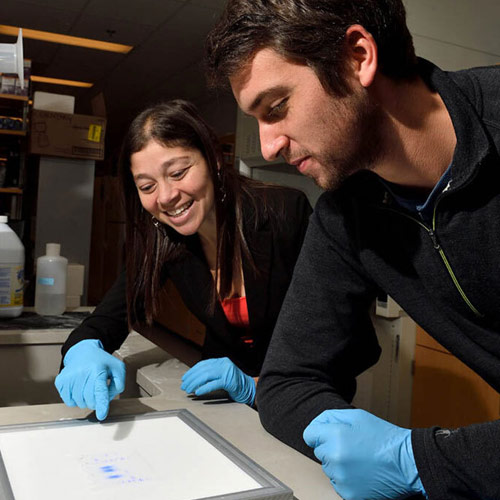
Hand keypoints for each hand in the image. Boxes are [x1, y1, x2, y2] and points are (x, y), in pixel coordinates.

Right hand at [54, 339, 125, 420]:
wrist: (83, 351)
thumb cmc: (103, 362)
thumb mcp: (117, 368)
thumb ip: (119, 384)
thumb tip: (107, 399)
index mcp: (98, 369)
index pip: (100, 390)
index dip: (101, 404)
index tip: (102, 415)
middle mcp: (82, 372)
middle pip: (90, 400)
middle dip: (96, 401)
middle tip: (97, 392)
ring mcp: (70, 377)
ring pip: (79, 402)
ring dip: (86, 400)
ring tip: (88, 387)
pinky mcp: (61, 381)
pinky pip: (69, 401)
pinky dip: (75, 399)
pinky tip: (79, 388)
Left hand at [180, 357, 255, 404]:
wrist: (250, 389)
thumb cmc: (235, 384)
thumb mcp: (222, 375)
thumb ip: (212, 374)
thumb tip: (195, 379)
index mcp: (221, 361)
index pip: (203, 364)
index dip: (192, 371)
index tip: (185, 378)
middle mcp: (224, 364)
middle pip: (203, 370)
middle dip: (191, 378)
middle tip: (184, 386)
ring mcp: (227, 371)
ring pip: (206, 376)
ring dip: (195, 383)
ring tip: (189, 390)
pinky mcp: (229, 381)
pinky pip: (213, 384)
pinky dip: (204, 388)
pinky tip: (198, 392)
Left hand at [303, 409, 425, 499]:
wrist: (407, 463)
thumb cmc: (384, 438)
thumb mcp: (357, 416)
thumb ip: (331, 417)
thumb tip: (316, 425)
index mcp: (335, 436)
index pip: (309, 434)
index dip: (319, 432)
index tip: (328, 434)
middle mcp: (335, 458)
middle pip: (320, 451)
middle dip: (331, 447)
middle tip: (353, 446)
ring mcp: (341, 478)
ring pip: (328, 468)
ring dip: (338, 464)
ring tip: (360, 460)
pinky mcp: (348, 494)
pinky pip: (337, 483)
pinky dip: (346, 479)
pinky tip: (362, 472)